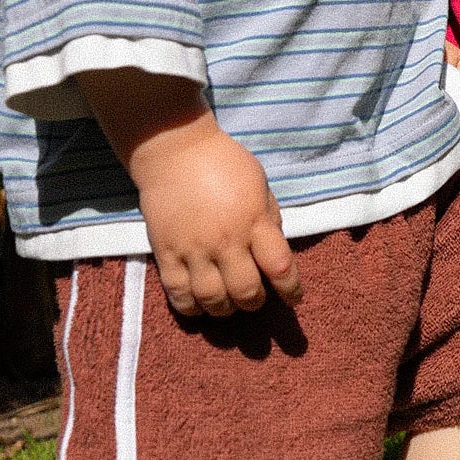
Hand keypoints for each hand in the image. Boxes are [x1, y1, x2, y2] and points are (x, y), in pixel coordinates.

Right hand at [76, 68, 301, 316]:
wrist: (174, 150)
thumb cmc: (224, 163)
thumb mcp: (260, 185)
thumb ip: (269, 221)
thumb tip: (274, 255)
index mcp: (254, 221)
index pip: (280, 267)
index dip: (291, 291)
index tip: (293, 299)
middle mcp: (226, 240)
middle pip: (246, 291)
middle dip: (255, 303)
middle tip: (254, 298)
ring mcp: (193, 249)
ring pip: (212, 300)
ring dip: (225, 309)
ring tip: (228, 303)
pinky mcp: (166, 253)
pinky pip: (178, 294)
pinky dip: (192, 308)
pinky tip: (199, 304)